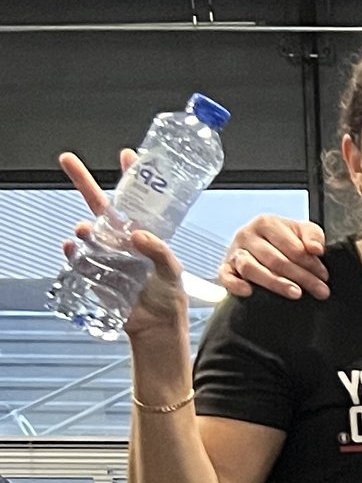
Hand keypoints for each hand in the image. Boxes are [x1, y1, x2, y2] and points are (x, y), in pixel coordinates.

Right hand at [59, 151, 186, 349]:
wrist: (157, 326)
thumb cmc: (168, 297)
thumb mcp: (172, 270)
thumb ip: (158, 251)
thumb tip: (137, 236)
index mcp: (144, 234)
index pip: (135, 200)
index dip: (131, 177)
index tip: (128, 155)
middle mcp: (122, 240)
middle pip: (99, 205)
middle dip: (84, 181)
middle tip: (68, 160)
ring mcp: (107, 255)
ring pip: (88, 232)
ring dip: (84, 227)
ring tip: (85, 229)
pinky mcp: (96, 272)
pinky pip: (79, 258)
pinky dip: (73, 251)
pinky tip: (71, 246)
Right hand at [216, 206, 329, 302]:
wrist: (262, 246)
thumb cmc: (285, 240)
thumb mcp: (302, 232)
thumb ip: (313, 236)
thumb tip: (316, 249)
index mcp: (266, 223)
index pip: (291, 246)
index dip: (310, 263)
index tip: (325, 277)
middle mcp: (247, 235)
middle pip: (274, 259)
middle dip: (301, 277)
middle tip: (320, 291)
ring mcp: (234, 252)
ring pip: (251, 268)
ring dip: (275, 283)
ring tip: (296, 294)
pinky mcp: (225, 269)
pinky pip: (226, 277)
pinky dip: (235, 285)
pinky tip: (249, 292)